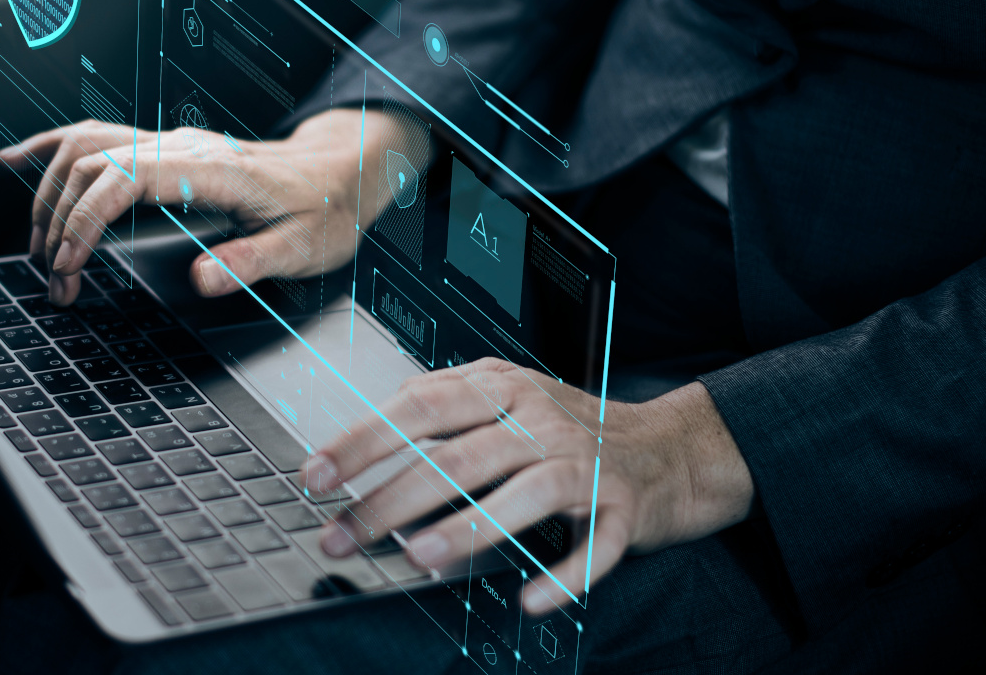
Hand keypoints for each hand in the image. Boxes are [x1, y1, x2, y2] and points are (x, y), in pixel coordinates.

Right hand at [0, 109, 418, 303]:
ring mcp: (174, 143)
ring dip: (50, 194)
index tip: (69, 264)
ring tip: (38, 246)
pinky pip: (98, 136)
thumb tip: (203, 280)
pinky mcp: (168, 150)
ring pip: (86, 147)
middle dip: (58, 221)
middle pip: (92, 164)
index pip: (124, 178)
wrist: (342, 175)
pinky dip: (53, 148)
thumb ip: (253, 262)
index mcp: (214, 170)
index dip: (84, 219)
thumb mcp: (302, 247)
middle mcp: (186, 147)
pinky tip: (21, 160)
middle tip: (55, 279)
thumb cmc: (324, 211)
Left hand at [302, 359, 753, 614]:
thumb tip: (363, 457)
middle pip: (457, 455)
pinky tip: (528, 598)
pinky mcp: (625, 506)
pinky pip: (595, 545)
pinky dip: (563, 575)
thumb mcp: (505, 403)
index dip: (364, 440)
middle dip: (391, 498)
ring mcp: (584, 460)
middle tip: (344, 533)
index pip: (420, 406)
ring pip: (522, 493)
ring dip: (466, 528)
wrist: (668, 447)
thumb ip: (443, 417)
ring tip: (417, 558)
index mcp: (501, 387)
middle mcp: (539, 417)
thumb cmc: (568, 430)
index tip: (317, 475)